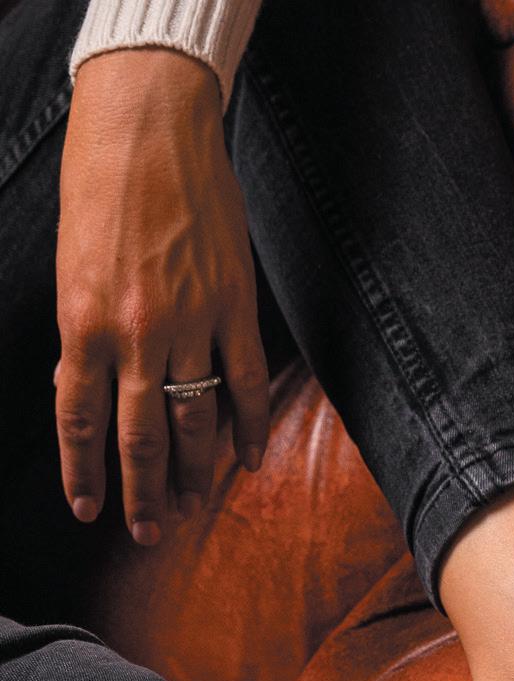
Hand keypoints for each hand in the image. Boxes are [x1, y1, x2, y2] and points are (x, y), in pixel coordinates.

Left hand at [56, 49, 268, 543]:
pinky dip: (249, 426)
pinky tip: (248, 459)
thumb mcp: (72, 266)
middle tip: (149, 533)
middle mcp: (135, 332)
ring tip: (192, 508)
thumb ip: (85, 334)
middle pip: (140, 436)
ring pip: (195, 420)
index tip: (89, 512)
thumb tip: (91, 392)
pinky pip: (245, 382)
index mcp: (83, 322)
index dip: (85, 473)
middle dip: (143, 493)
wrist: (148, 124)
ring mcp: (190, 322)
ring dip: (194, 473)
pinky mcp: (233, 305)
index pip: (80, 419)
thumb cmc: (99, 185)